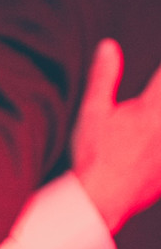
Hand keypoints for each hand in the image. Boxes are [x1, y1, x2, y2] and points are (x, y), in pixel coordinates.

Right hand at [72, 39, 160, 232]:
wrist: (100, 200)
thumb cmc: (94, 157)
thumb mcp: (93, 112)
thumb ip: (104, 77)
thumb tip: (108, 47)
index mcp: (152, 109)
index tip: (158, 69)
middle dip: (159, 100)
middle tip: (147, 113)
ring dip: (159, 127)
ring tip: (149, 131)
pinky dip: (160, 151)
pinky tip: (153, 151)